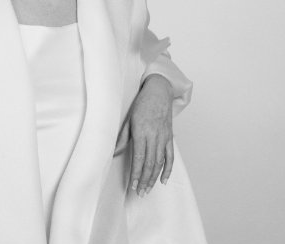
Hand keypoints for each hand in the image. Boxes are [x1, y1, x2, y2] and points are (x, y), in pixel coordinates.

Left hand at [114, 74, 173, 196]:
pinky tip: (164, 180)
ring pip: (159, 162)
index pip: (138, 158)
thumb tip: (114, 152)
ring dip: (154, 178)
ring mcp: (163, 137)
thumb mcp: (129, 118)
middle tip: (140, 193)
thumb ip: (122, 136)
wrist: (159, 91)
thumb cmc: (142, 103)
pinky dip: (168, 169)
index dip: (136, 173)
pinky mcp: (169, 137)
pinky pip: (170, 156)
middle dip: (144, 180)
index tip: (132, 185)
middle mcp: (154, 135)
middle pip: (149, 163)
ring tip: (148, 190)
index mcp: (141, 131)